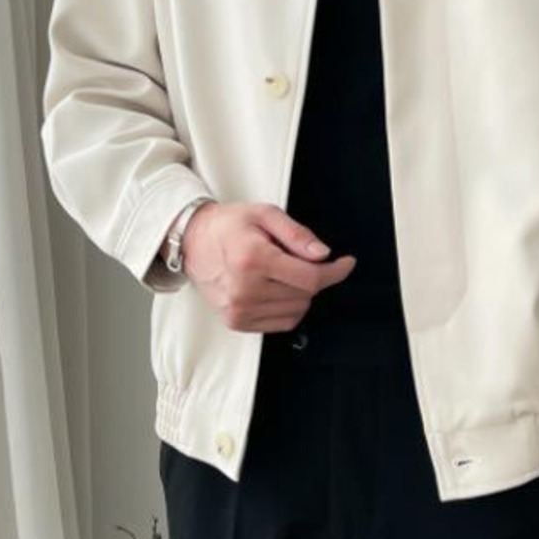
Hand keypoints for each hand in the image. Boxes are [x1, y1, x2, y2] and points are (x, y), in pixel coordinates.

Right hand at [181, 201, 356, 331]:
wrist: (194, 242)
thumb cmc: (228, 226)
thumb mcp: (265, 214)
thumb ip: (297, 234)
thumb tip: (322, 255)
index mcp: (253, 259)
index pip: (310, 278)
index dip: (335, 272)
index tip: (345, 264)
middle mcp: (245, 289)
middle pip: (306, 294)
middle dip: (311, 276)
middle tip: (294, 258)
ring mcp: (240, 309)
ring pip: (297, 310)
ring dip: (299, 292)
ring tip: (278, 271)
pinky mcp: (238, 321)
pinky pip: (283, 323)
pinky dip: (288, 307)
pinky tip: (274, 288)